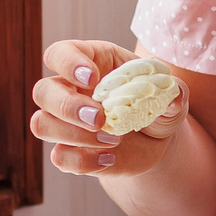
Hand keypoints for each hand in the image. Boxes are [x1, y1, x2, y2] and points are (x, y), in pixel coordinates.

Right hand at [31, 40, 187, 177]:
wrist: (156, 139)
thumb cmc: (157, 104)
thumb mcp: (171, 94)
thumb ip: (174, 92)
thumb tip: (175, 97)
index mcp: (89, 62)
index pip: (59, 54)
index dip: (68, 63)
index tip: (91, 78)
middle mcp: (69, 90)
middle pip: (43, 91)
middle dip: (68, 106)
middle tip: (100, 118)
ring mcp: (65, 122)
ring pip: (41, 124)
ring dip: (72, 134)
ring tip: (112, 138)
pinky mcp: (70, 151)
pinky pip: (60, 157)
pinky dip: (83, 161)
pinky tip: (110, 159)